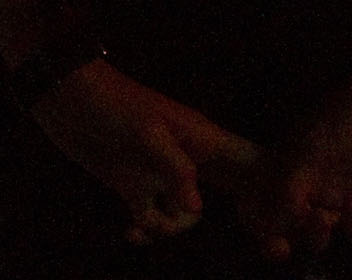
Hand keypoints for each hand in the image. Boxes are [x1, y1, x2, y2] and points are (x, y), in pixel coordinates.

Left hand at [31, 58, 261, 243]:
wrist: (68, 103)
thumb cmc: (115, 108)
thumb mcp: (148, 136)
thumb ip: (176, 171)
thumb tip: (198, 209)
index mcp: (204, 139)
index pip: (251, 161)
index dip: (273, 186)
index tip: (283, 217)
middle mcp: (192, 158)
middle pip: (232, 191)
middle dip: (243, 218)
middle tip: (264, 248)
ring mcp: (164, 174)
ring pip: (187, 213)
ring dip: (169, 226)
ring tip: (144, 224)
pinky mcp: (137, 186)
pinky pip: (154, 218)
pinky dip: (145, 228)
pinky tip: (129, 231)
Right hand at [243, 62, 351, 262]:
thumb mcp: (312, 145)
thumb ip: (289, 186)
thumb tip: (270, 222)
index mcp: (295, 164)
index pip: (267, 200)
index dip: (258, 218)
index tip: (258, 227)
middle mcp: (318, 184)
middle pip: (291, 225)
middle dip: (282, 239)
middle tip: (280, 246)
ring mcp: (345, 196)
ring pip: (322, 234)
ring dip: (315, 235)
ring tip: (319, 220)